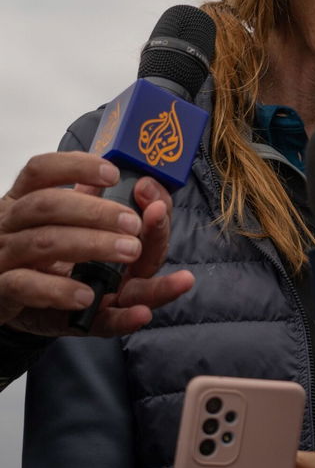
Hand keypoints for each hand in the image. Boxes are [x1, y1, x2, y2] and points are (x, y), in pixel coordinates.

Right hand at [0, 151, 193, 336]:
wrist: (7, 301)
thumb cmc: (44, 256)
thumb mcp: (69, 227)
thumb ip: (102, 207)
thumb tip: (147, 188)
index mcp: (24, 200)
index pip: (41, 170)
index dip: (76, 167)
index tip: (114, 174)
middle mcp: (9, 224)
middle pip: (46, 204)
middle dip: (95, 211)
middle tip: (134, 223)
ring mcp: (3, 256)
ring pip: (43, 243)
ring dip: (92, 244)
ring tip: (130, 250)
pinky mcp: (2, 292)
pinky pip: (25, 286)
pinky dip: (60, 290)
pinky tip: (89, 295)